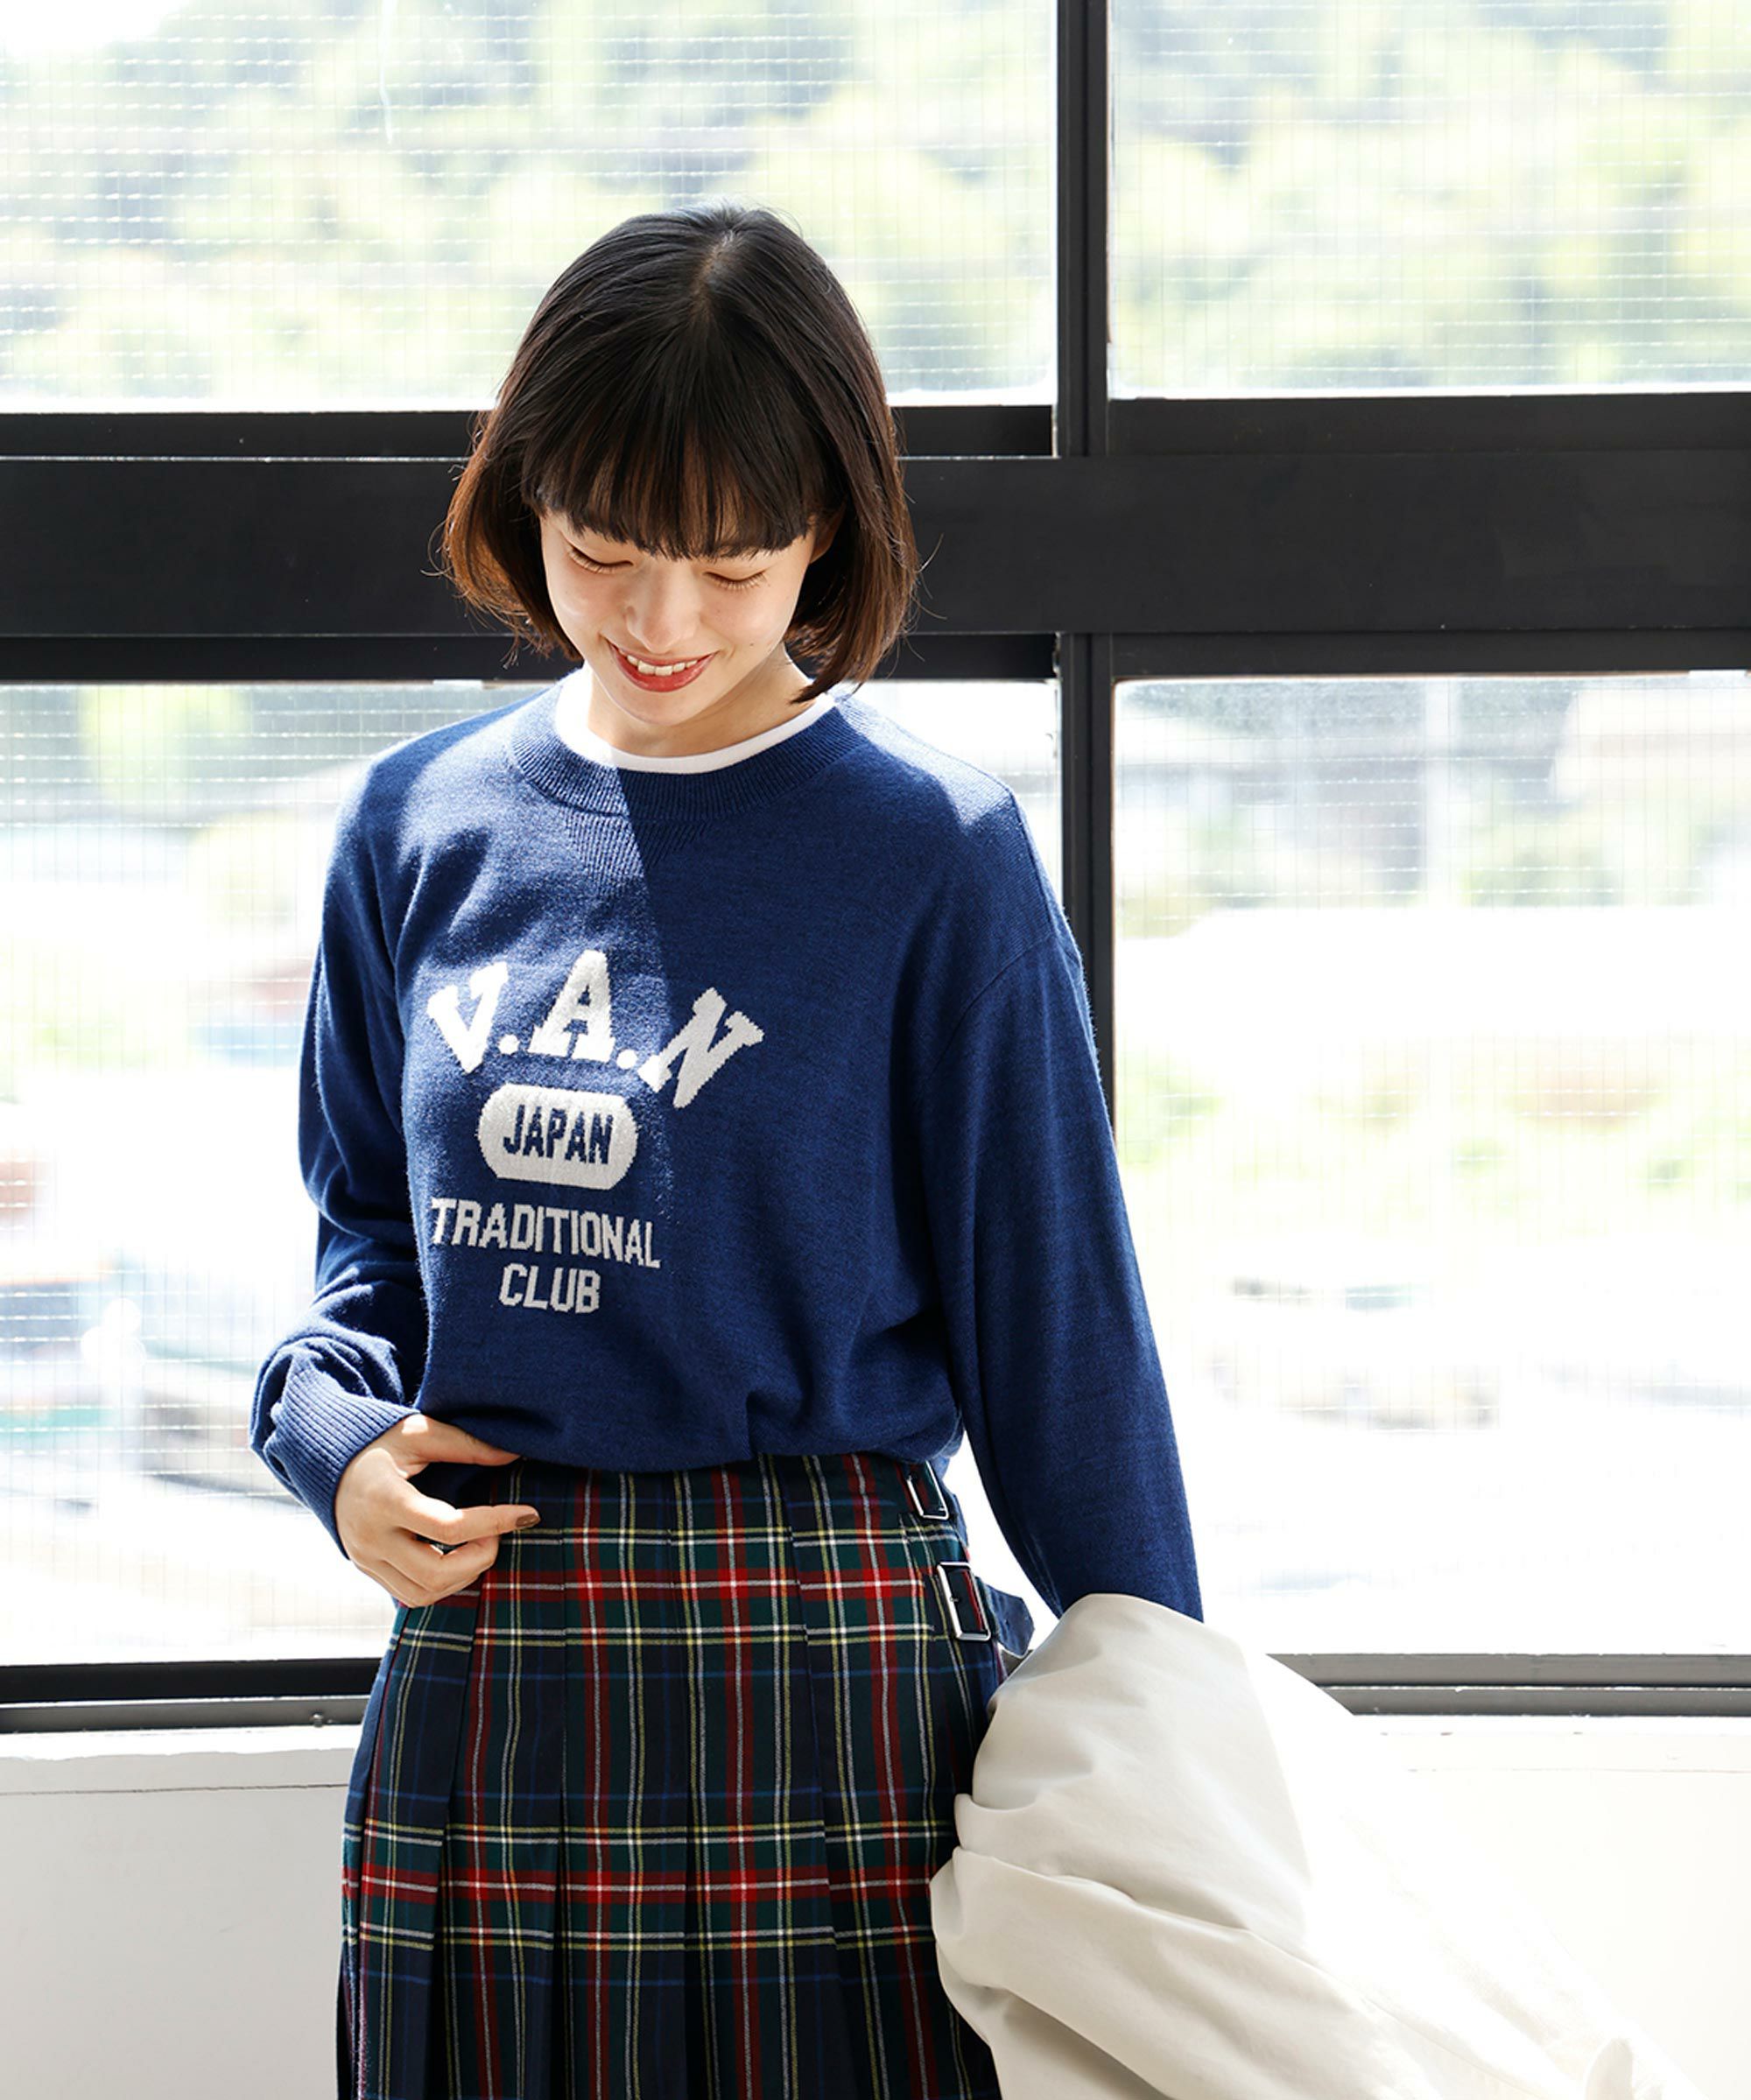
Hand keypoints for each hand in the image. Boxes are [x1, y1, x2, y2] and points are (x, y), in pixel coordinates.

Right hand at [334, 1412, 540, 1607]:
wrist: (329, 1462)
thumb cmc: (377, 1442)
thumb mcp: (418, 1432)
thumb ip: (465, 1444)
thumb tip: (513, 1454)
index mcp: (383, 1499)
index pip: (448, 1527)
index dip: (495, 1523)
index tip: (528, 1514)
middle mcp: (370, 1537)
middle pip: (437, 1573)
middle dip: (482, 1556)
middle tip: (497, 1531)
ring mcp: (366, 1559)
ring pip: (424, 1593)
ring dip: (465, 1575)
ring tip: (481, 1542)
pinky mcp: (367, 1570)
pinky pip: (411, 1595)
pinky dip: (444, 1584)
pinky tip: (460, 1556)